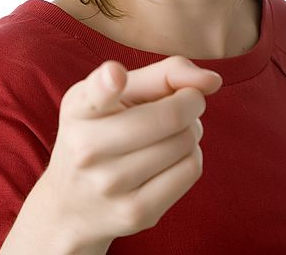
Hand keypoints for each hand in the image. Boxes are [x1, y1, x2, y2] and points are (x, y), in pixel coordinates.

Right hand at [34, 57, 221, 248]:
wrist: (72, 204)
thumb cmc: (107, 129)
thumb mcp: (121, 92)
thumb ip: (166, 73)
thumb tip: (213, 81)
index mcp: (81, 108)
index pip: (97, 92)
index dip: (109, 82)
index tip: (115, 75)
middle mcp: (87, 147)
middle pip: (172, 115)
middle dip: (192, 100)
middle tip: (185, 101)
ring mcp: (110, 185)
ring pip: (186, 141)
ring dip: (192, 129)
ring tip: (171, 132)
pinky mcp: (135, 213)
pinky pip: (191, 169)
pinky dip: (191, 155)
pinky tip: (171, 156)